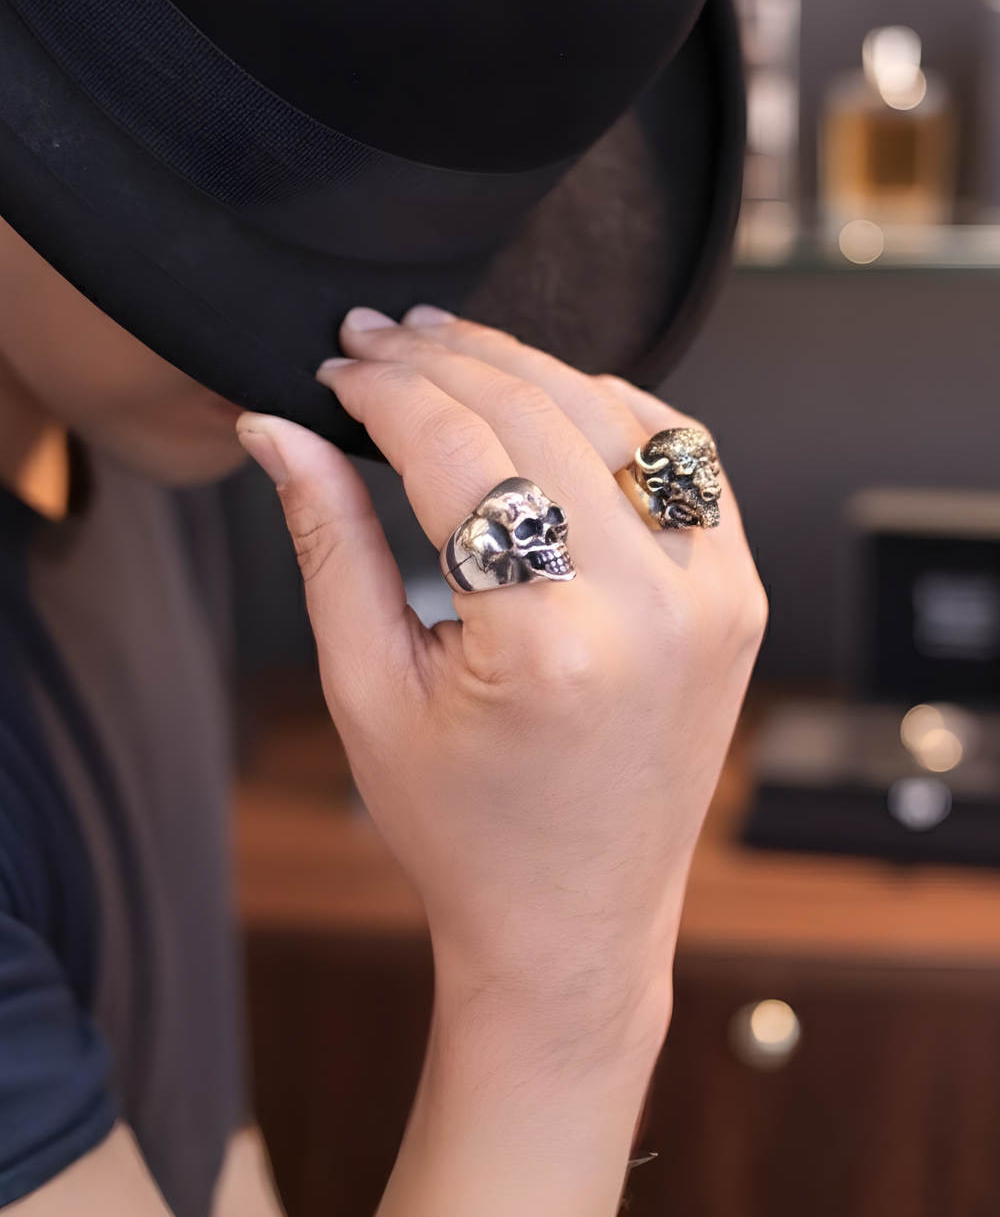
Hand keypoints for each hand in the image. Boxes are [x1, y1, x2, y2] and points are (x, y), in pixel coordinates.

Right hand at [237, 309, 765, 1216]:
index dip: (385, 389)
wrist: (572, 922)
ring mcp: (712, 595)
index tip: (337, 366)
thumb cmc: (460, 829)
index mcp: (546, 643)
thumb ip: (325, 543)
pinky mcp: (738, 595)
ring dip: (527, 366)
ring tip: (448, 348)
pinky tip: (550, 395)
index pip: (456, 452)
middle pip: (534, 413)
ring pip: (617, 413)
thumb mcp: (368, 690)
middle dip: (443, 360)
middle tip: (376, 338)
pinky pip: (685, 456)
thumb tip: (274, 429)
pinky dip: (614, 408)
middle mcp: (649, 606)